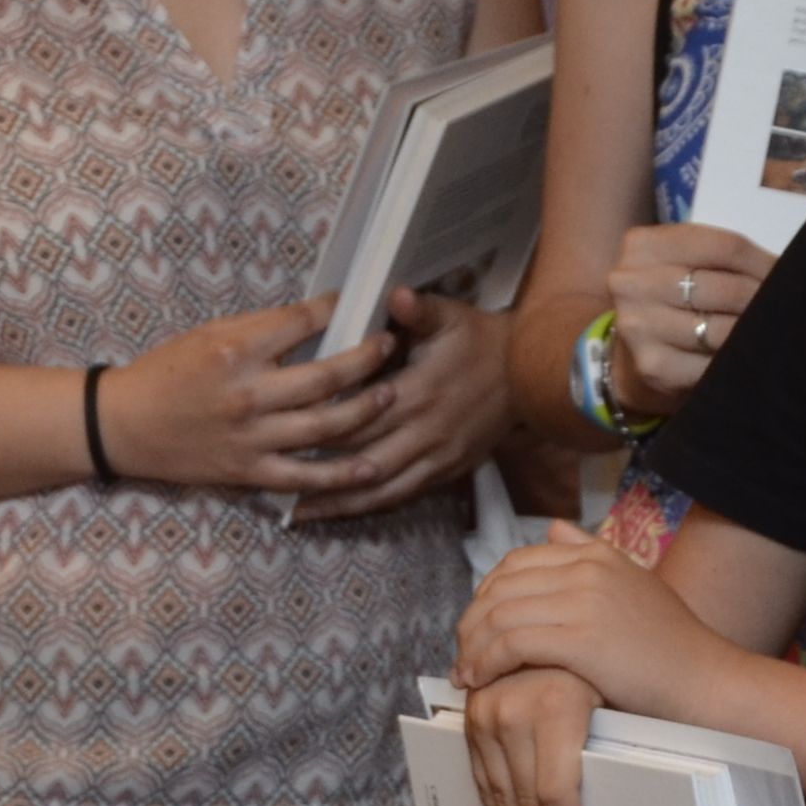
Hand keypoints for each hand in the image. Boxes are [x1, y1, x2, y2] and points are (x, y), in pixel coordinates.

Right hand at [105, 302, 397, 495]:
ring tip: (391, 394)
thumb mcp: (208, 335)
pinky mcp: (248, 471)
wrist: (122, 426)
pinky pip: (304, 476)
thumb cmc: (164, 374)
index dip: (337, 310)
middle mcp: (247, 395)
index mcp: (235, 351)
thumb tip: (316, 318)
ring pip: (326, 426)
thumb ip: (261, 329)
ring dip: (366, 410)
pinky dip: (340, 474)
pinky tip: (371, 465)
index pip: (302, 323)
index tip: (359, 304)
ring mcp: (250, 437)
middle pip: (326, 377)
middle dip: (367, 359)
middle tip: (390, 347)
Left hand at [305, 287, 514, 511]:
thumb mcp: (451, 318)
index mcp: (420, 391)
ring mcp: (437, 456)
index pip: (359, 415)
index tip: (284, 432)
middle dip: (318, 470)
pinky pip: (403, 496)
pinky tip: (341, 512)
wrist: (531, 375)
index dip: (321, 426)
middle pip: (361, 457)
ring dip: (339, 501)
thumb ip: (418, 310)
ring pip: (380, 488)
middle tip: (274, 478)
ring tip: (299, 511)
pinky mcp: (447, 472)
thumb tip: (396, 293)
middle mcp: (426, 431)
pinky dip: (369, 506)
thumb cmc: (481, 342)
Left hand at [458, 524, 745, 727]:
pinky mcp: (580, 639)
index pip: (515, 563)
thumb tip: (553, 527)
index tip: (476, 629)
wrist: (707, 682)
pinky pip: (510, 645)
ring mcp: (584, 601)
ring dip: (471, 648)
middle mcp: (587, 568)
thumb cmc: (670, 647)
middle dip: (471, 623)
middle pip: (499, 588)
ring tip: (464, 674)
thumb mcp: (632, 585)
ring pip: (498, 616)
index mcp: (595, 553)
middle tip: (461, 654)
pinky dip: (485, 663)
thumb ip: (590, 554)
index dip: (485, 597)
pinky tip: (479, 682)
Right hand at [459, 664, 608, 805]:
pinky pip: (483, 784)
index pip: (553, 790)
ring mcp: (485, 715)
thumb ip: (612, 753)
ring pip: (499, 798)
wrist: (576, 621)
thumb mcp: (621, 700)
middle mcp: (510, 708)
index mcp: (552, 704)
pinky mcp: (473, 723)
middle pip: (523, 801)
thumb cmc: (620, 667)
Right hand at [608, 225, 775, 414]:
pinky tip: (742, 357)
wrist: (631, 347)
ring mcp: (637, 326)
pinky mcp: (651, 365)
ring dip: (750, 332)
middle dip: (761, 300)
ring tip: (765, 330)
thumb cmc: (671, 296)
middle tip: (782, 307)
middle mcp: (630, 283)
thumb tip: (787, 271)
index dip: (764, 263)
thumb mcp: (685, 261)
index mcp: (642, 245)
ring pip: (719, 328)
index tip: (787, 276)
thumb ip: (722, 258)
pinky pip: (711, 364)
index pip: (724, 246)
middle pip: (723, 288)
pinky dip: (734, 362)